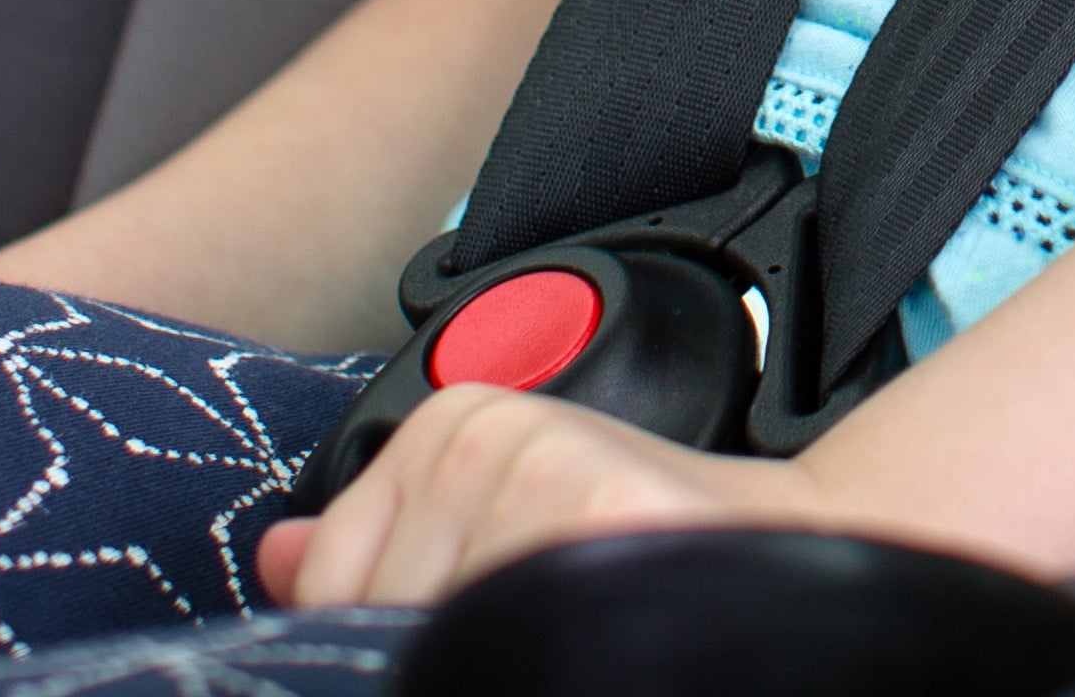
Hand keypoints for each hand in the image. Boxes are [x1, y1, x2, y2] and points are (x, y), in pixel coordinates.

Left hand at [253, 383, 816, 610]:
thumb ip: (385, 543)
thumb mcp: (505, 522)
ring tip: (563, 636)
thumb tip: (273, 558)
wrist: (802, 552)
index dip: (390, 630)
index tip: (476, 626)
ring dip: (492, 654)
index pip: (331, 573)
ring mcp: (537, 477)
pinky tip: (587, 637)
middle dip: (435, 646)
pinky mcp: (591, 516)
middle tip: (533, 630)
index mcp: (458, 420)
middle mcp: (488, 438)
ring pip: (429, 633)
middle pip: (371, 609)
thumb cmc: (648, 554)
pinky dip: (532, 654)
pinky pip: (500, 642)